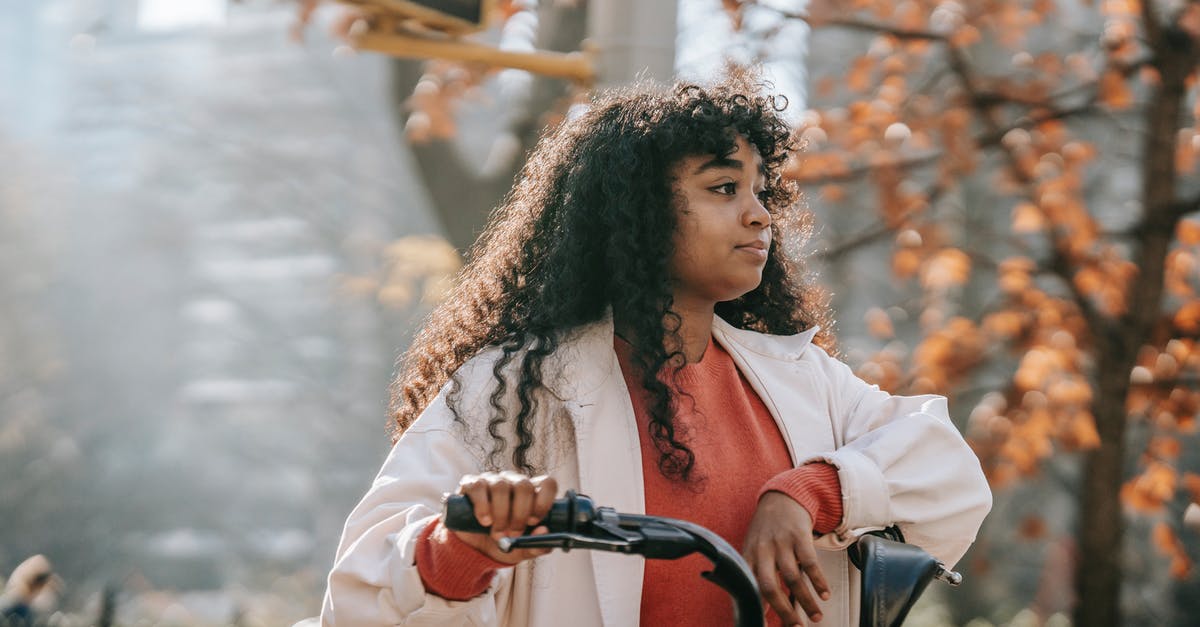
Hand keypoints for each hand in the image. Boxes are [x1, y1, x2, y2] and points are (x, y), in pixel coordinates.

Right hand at [449, 472, 558, 564]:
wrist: (473, 549)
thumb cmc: (503, 544)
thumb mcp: (522, 550)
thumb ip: (537, 545)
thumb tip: (544, 531)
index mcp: (532, 494)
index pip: (547, 483)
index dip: (543, 502)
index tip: (534, 521)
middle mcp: (513, 482)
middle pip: (524, 486)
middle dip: (519, 514)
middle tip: (513, 533)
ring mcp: (492, 481)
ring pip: (501, 487)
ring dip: (500, 514)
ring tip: (497, 533)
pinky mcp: (471, 483)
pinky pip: (478, 487)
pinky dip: (482, 506)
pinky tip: (484, 521)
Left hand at [742, 492, 830, 624]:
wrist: (781, 498)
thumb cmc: (767, 531)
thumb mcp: (755, 550)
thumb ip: (758, 578)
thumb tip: (763, 610)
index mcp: (749, 556)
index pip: (749, 587)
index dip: (757, 608)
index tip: (766, 626)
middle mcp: (762, 551)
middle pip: (769, 586)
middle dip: (783, 611)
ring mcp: (781, 543)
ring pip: (792, 577)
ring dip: (806, 600)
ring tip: (816, 616)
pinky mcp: (799, 536)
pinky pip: (810, 562)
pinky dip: (818, 581)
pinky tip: (825, 594)